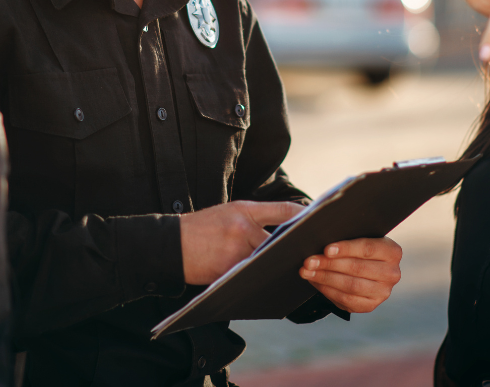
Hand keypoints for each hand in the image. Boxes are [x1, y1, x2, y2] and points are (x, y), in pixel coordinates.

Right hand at [180, 200, 304, 283]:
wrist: (171, 245)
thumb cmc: (202, 226)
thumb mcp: (230, 210)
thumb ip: (257, 216)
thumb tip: (288, 222)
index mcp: (244, 210)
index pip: (284, 210)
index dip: (304, 215)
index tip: (318, 220)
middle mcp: (242, 229)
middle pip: (281, 240)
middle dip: (296, 245)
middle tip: (313, 249)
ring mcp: (236, 253)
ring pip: (269, 261)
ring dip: (282, 264)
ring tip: (297, 265)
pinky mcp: (229, 274)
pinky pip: (253, 277)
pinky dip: (263, 277)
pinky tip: (273, 279)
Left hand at [299, 237, 401, 312]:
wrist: (367, 264)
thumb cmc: (359, 245)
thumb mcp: (361, 235)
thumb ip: (348, 234)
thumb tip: (322, 236)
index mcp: (393, 251)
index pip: (368, 249)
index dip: (346, 249)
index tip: (326, 249)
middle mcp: (392, 273)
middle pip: (356, 268)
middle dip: (329, 264)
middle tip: (309, 261)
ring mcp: (383, 292)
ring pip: (350, 286)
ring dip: (324, 278)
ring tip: (307, 271)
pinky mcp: (370, 305)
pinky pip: (346, 300)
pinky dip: (327, 290)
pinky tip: (315, 282)